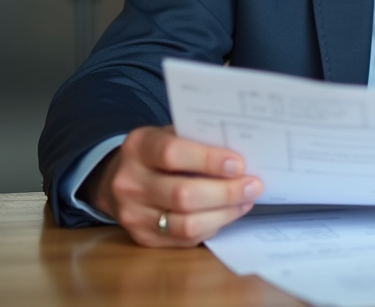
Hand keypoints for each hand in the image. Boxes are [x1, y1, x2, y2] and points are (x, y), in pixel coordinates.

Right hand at [82, 125, 262, 247]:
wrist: (121, 178)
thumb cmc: (159, 152)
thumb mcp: (171, 134)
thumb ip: (199, 141)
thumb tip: (243, 155)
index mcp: (138, 147)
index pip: (172, 154)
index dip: (208, 160)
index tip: (238, 164)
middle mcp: (129, 182)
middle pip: (182, 194)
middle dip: (225, 192)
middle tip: (253, 185)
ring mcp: (132, 214)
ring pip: (186, 223)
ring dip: (224, 213)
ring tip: (245, 200)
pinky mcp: (142, 238)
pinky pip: (185, 239)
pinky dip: (212, 226)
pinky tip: (228, 213)